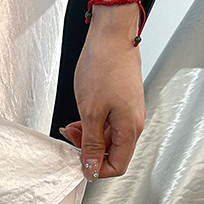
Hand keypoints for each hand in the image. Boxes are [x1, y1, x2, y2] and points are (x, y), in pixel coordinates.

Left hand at [61, 5, 144, 180]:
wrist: (112, 35)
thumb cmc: (104, 66)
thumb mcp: (91, 111)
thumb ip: (92, 142)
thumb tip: (92, 167)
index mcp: (130, 128)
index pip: (118, 165)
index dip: (97, 169)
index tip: (78, 162)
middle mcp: (134, 122)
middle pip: (113, 151)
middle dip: (89, 150)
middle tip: (69, 137)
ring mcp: (129, 110)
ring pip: (110, 136)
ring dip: (89, 135)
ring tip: (71, 124)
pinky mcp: (123, 99)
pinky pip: (110, 121)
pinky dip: (94, 122)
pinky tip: (81, 113)